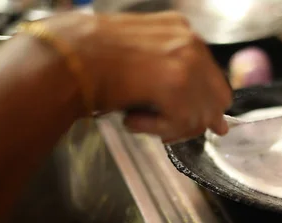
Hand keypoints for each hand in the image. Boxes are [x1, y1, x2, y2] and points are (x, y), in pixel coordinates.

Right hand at [42, 12, 231, 140]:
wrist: (65, 56)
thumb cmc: (93, 59)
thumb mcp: (143, 59)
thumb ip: (178, 81)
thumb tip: (216, 122)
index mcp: (183, 32)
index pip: (214, 80)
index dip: (202, 105)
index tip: (187, 119)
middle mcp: (191, 42)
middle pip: (216, 100)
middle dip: (192, 120)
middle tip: (162, 126)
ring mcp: (186, 61)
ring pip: (201, 115)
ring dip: (171, 126)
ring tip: (139, 118)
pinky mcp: (176, 83)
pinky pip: (183, 123)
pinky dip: (158, 130)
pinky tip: (134, 120)